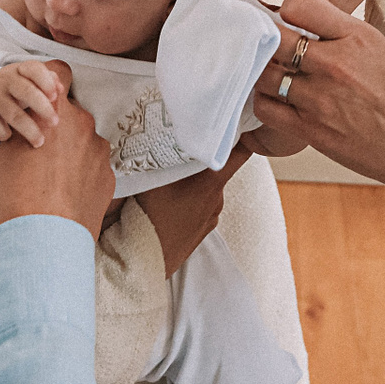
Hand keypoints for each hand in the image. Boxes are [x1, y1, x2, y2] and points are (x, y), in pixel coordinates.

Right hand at [0, 61, 67, 147]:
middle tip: (55, 123)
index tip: (55, 96)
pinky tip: (10, 136)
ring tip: (39, 142)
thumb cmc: (13, 89)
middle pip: (26, 92)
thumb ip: (47, 82)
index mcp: (20, 69)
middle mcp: (5, 79)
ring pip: (13, 114)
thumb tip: (61, 89)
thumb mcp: (28, 80)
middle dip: (43, 108)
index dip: (46, 81)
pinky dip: (5, 134)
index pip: (34, 69)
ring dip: (30, 130)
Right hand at [0, 96, 114, 241]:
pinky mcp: (109, 177)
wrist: (39, 249)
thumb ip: (2, 142)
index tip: (44, 99)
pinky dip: (82, 176)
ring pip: (84, 142)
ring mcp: (99, 151)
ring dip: (71, 152)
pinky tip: (64, 195)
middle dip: (58, 127)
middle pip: (72, 114)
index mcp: (49, 112)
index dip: (52, 84)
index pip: (60, 73)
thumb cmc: (8, 202)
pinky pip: (93, 167)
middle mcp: (81, 125)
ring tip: (50, 180)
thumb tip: (4, 144)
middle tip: (37, 152)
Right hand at [134, 144, 253, 276]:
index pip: (241, 151)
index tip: (232, 123)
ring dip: (194, 184)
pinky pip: (200, 208)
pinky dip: (189, 203)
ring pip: (206, 190)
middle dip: (203, 160)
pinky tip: (168, 206)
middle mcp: (217, 198)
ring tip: (169, 185)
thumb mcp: (154, 176)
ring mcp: (211, 217)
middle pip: (217, 169)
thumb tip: (166, 134)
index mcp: (212, 181)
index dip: (240, 135)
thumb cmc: (148, 216)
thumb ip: (167, 155)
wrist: (143, 260)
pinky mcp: (203, 231)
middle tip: (182, 151)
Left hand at [252, 0, 384, 197]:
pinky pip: (266, 108)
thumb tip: (296, 15)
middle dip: (265, 39)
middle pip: (274, 38)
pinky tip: (274, 99)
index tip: (286, 20)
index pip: (299, 3)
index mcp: (355, 36)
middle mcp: (336, 63)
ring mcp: (320, 98)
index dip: (285, 9)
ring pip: (264, 74)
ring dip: (262, 71)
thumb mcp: (376, 45)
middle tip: (264, 43)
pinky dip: (263, 101)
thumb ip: (336, 28)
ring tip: (270, 72)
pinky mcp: (310, 129)